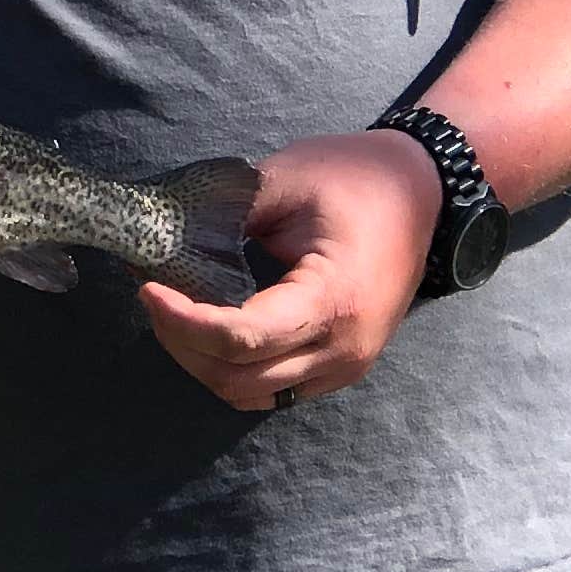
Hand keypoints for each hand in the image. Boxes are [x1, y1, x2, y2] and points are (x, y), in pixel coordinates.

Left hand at [140, 129, 440, 412]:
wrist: (422, 192)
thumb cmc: (357, 177)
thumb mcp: (285, 180)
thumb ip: (225, 215)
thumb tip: (163, 241)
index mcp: (331, 300)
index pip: (242, 339)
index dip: (183, 322)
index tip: (148, 288)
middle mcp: (341, 348)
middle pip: (237, 377)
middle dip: (183, 343)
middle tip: (154, 297)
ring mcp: (346, 365)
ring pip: (250, 394)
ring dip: (204, 363)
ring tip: (178, 316)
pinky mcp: (342, 368)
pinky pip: (273, 390)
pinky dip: (234, 370)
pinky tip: (214, 330)